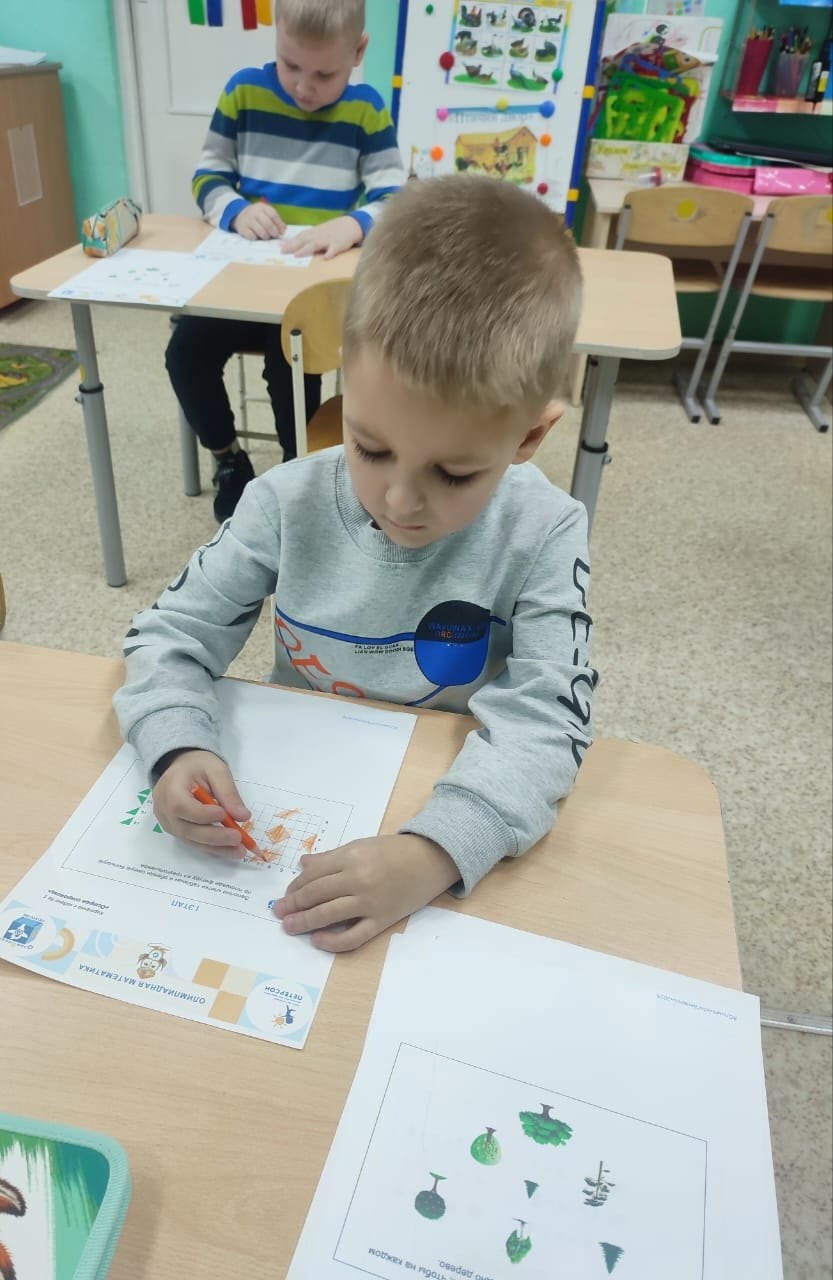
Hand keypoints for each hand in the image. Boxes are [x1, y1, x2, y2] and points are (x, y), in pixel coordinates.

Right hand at [152, 749, 250, 857]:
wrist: (182, 768)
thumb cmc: (199, 766)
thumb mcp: (217, 770)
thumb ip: (228, 792)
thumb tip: (243, 816)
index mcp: (170, 788)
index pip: (182, 806)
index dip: (203, 815)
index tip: (224, 814)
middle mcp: (164, 809)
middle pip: (187, 829)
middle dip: (214, 837)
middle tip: (238, 839)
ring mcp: (168, 822)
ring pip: (191, 840)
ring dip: (216, 847)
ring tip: (239, 850)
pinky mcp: (176, 831)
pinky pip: (193, 842)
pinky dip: (212, 847)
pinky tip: (229, 849)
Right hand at [231, 202, 285, 240]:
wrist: (240, 214)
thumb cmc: (257, 216)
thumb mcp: (266, 213)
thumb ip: (275, 220)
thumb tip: (284, 230)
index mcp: (262, 207)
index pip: (273, 215)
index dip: (279, 224)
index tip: (282, 232)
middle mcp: (254, 212)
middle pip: (267, 223)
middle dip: (273, 232)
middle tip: (275, 235)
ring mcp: (248, 220)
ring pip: (261, 231)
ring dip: (266, 236)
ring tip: (266, 236)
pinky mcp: (242, 228)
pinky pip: (252, 236)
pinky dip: (256, 238)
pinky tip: (256, 236)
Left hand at [273, 834, 458, 951]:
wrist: (430, 860)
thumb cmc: (394, 851)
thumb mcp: (360, 845)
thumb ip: (331, 857)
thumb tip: (303, 863)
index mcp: (351, 857)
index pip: (313, 874)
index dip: (296, 886)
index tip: (287, 894)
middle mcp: (358, 879)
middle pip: (316, 894)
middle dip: (293, 904)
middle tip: (279, 912)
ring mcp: (370, 902)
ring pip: (328, 915)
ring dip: (304, 922)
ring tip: (289, 926)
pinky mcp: (382, 920)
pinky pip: (353, 937)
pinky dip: (333, 941)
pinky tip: (318, 940)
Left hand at [282, 215, 362, 259]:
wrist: (350, 225)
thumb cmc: (332, 231)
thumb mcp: (319, 232)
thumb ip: (308, 239)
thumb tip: (294, 246)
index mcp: (313, 233)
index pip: (299, 237)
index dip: (289, 243)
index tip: (279, 249)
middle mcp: (319, 235)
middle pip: (304, 240)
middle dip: (293, 246)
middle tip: (282, 252)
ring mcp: (328, 239)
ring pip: (316, 244)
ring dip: (306, 249)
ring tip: (297, 255)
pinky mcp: (339, 244)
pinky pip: (334, 249)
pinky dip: (330, 253)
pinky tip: (326, 258)